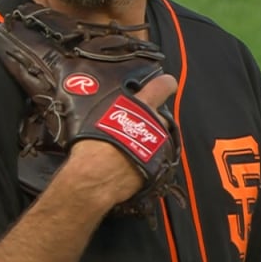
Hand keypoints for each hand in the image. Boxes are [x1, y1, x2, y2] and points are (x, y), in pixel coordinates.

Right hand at [59, 74, 178, 209]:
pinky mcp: (160, 166)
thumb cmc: (92, 143)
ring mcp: (161, 145)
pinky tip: (133, 164)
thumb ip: (112, 107)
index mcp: (141, 105)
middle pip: (162, 116)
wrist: (97, 177)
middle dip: (152, 120)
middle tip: (134, 127)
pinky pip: (158, 158)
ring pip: (161, 138)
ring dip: (151, 140)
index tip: (168, 84)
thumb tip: (109, 104)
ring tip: (131, 148)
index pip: (162, 86)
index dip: (165, 84)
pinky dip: (150, 159)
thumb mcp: (96, 114)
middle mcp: (155, 122)